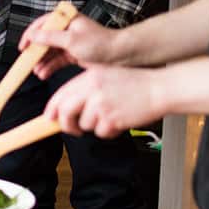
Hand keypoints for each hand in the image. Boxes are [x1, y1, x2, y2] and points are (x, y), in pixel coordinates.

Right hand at [20, 12, 119, 77]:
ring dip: (42, 61)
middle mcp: (67, 29)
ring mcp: (71, 42)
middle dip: (36, 52)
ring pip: (50, 52)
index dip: (30, 35)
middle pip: (45, 39)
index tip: (23, 47)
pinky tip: (44, 73)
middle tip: (27, 62)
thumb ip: (49, 38)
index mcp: (67, 19)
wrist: (120, 55)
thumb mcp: (71, 40)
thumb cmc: (100, 43)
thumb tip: (32, 36)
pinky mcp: (74, 54)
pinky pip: (58, 60)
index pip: (42, 24)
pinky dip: (50, 67)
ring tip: (36, 71)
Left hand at [45, 64, 161, 137]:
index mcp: (89, 77)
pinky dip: (109, 131)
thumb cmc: (135, 84)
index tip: (49, 118)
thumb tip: (64, 107)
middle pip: (65, 112)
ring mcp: (101, 104)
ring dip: (96, 126)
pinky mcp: (111, 118)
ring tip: (112, 116)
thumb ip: (85, 89)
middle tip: (74, 129)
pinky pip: (101, 133)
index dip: (52, 109)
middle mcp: (92, 89)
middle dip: (66, 124)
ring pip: (85, 125)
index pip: (61, 94)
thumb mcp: (106, 76)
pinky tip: (120, 121)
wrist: (159, 89)